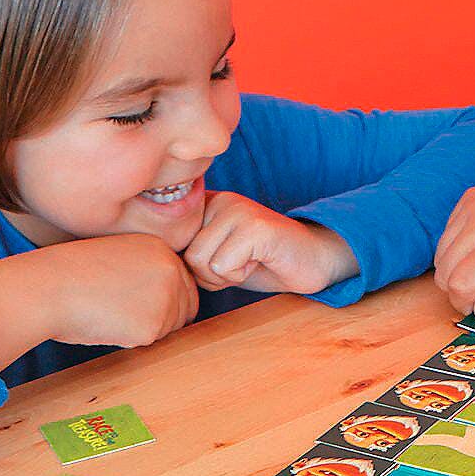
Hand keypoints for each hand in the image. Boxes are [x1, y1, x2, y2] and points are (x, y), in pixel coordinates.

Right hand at [42, 234, 199, 347]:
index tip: (137, 302)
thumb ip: (147, 271)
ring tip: (110, 313)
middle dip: (161, 316)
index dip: (164, 299)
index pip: (185, 284)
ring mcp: (166, 298)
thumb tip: (169, 298)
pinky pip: (150, 341)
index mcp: (162, 249)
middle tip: (122, 311)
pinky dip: (130, 339)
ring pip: (170, 327)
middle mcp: (171, 271)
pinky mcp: (153, 325)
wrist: (45, 288)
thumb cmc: (70, 274)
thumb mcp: (118, 256)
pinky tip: (107, 323)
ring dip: (146, 328)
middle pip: (186, 308)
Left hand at [183, 191, 357, 294]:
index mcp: (209, 203)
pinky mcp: (256, 227)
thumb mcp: (220, 253)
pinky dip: (242, 275)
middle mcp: (221, 199)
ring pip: (202, 261)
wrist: (314, 260)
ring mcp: (239, 210)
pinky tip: (261, 261)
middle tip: (241, 265)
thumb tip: (159, 263)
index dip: (198, 267)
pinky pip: (224, 266)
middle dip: (211, 275)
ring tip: (250, 262)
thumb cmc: (265, 262)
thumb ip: (193, 250)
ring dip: (227, 276)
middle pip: (187, 255)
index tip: (226, 262)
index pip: (175, 245)